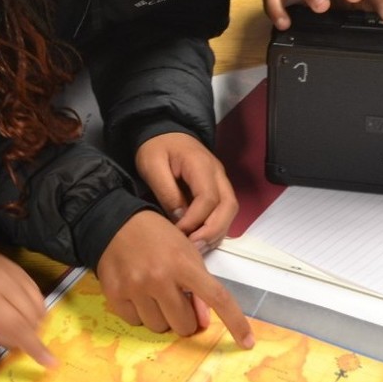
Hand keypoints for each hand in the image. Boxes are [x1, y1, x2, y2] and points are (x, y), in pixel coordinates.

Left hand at [0, 243, 53, 374]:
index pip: (18, 327)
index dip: (35, 346)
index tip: (51, 362)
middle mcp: (4, 283)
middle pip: (32, 316)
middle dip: (23, 336)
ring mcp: (11, 271)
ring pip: (37, 301)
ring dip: (31, 321)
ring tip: (2, 323)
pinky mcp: (14, 264)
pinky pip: (34, 287)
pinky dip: (33, 304)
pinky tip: (14, 310)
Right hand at [97, 210, 253, 347]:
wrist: (117, 223)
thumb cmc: (159, 237)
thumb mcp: (187, 253)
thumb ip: (198, 287)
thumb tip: (203, 322)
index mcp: (184, 264)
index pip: (216, 297)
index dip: (234, 322)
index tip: (247, 342)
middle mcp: (159, 278)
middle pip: (184, 325)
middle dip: (184, 318)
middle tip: (176, 299)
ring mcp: (135, 289)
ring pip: (159, 328)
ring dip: (161, 316)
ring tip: (154, 292)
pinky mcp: (115, 296)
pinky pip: (135, 323)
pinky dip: (140, 313)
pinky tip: (137, 292)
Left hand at [135, 133, 237, 251]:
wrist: (164, 133)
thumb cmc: (157, 148)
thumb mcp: (152, 165)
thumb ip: (166, 191)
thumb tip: (179, 218)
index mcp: (201, 164)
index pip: (209, 198)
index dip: (195, 220)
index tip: (178, 233)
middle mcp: (218, 173)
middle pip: (228, 206)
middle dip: (213, 230)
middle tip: (193, 248)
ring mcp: (220, 181)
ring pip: (230, 211)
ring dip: (216, 232)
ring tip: (196, 248)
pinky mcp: (217, 189)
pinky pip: (224, 212)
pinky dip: (216, 228)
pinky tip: (200, 239)